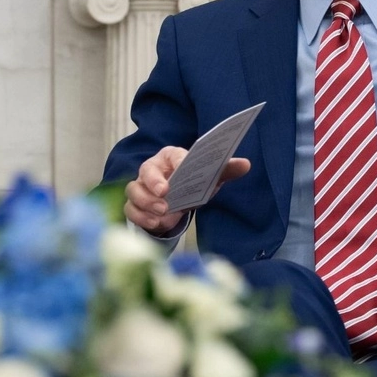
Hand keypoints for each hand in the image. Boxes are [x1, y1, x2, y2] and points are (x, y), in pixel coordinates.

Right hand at [124, 146, 250, 234]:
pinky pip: (130, 209)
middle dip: (153, 182)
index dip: (176, 160)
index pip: (172, 154)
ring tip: (163, 212)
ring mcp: (140, 186)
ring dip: (146, 202)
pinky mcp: (135, 204)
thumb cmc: (192, 183)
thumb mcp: (210, 178)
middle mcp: (152, 168)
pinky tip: (155, 223)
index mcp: (171, 156)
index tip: (181, 168)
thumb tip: (246, 164)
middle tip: (165, 194)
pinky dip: (141, 217)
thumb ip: (225, 170)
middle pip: (146, 170)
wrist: (178, 201)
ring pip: (134, 190)